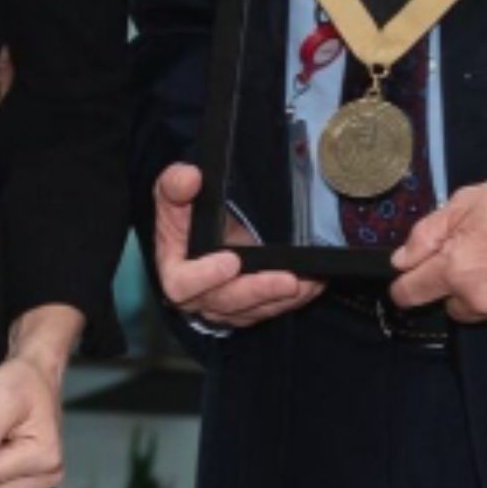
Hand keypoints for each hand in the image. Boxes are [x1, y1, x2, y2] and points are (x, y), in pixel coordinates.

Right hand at [154, 162, 318, 329]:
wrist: (199, 236)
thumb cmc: (184, 219)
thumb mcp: (173, 195)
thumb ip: (175, 185)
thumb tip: (190, 177)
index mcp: (175, 273)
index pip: (182, 284)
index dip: (205, 276)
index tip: (231, 260)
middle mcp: (198, 297)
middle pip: (225, 301)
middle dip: (258, 290)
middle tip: (287, 280)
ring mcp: (224, 307)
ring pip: (252, 310)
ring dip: (281, 297)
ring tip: (307, 282)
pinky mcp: (247, 310)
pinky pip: (271, 309)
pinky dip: (295, 299)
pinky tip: (313, 285)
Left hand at [389, 172, 486, 329]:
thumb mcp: (465, 204)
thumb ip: (426, 236)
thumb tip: (403, 259)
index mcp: (457, 270)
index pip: (411, 293)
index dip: (406, 286)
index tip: (408, 283)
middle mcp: (482, 298)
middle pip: (452, 306)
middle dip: (458, 286)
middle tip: (481, 258)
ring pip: (485, 313)